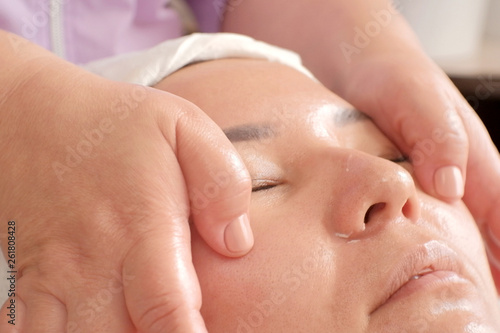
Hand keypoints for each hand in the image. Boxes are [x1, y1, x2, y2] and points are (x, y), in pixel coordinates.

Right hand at [0, 33, 252, 331]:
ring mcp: (55, 279)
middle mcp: (93, 264)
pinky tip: (90, 324)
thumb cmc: (114, 124)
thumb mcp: (183, 128)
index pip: (167, 311)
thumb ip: (221, 184)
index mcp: (141, 227)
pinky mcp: (30, 285)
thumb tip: (238, 243)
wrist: (32, 118)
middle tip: (181, 325)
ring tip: (139, 327)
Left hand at [341, 51, 499, 290]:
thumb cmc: (392, 76)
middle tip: (478, 314)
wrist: (362, 62)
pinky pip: (423, 221)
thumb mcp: (413, 98)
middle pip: (488, 233)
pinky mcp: (406, 182)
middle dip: (489, 272)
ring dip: (462, 265)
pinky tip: (411, 267)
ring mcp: (433, 181)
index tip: (497, 297)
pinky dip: (425, 246)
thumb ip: (437, 138)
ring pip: (457, 231)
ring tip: (452, 305)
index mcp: (472, 161)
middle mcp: (458, 176)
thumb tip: (450, 187)